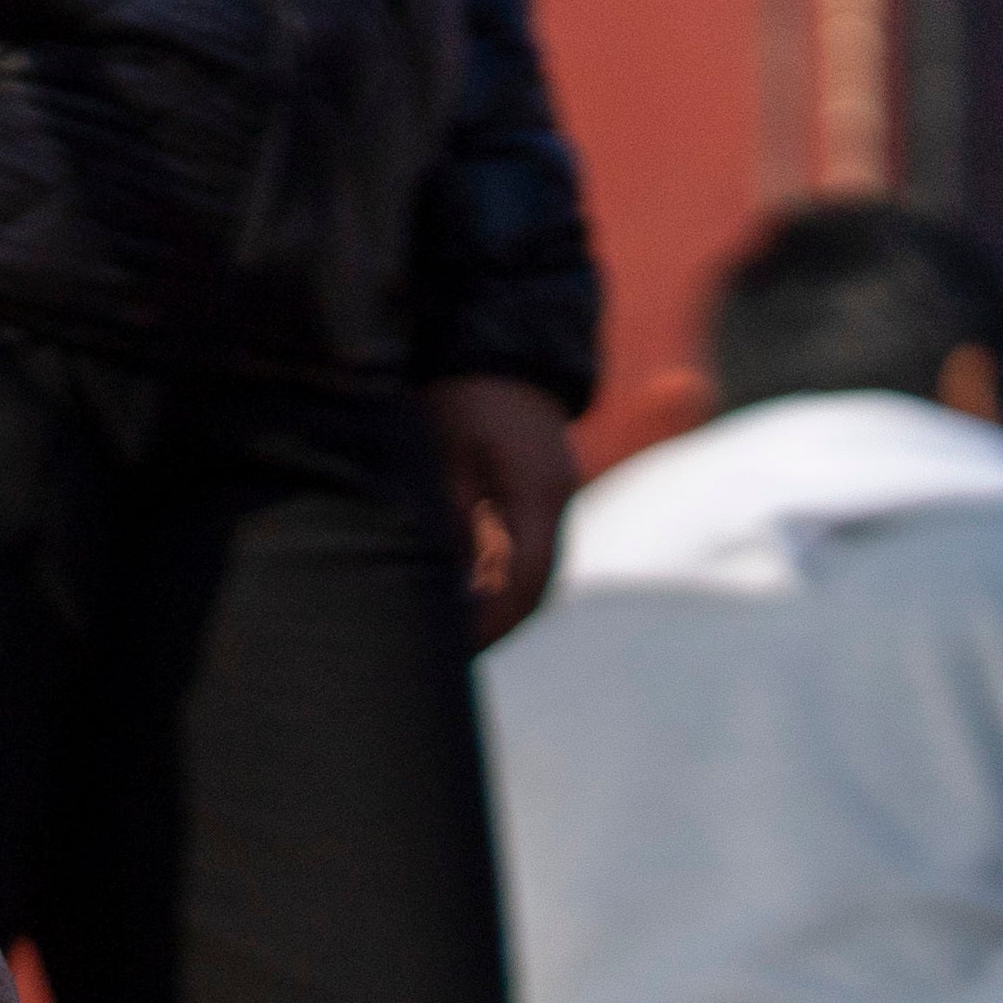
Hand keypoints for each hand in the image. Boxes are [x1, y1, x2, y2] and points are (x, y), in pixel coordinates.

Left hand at [427, 374, 584, 646]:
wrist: (498, 342)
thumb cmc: (462, 395)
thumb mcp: (444, 456)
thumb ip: (450, 519)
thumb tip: (451, 586)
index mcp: (539, 491)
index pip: (524, 580)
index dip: (491, 623)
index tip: (455, 651)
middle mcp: (558, 497)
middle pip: (535, 585)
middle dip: (496, 626)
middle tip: (448, 660)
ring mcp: (556, 494)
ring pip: (535, 571)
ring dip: (499, 607)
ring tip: (453, 641)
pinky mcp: (543, 491)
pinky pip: (530, 550)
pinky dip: (501, 581)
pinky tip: (464, 600)